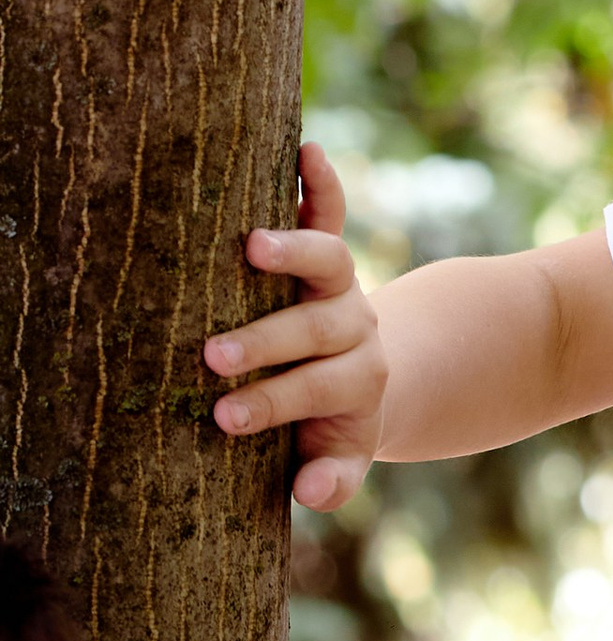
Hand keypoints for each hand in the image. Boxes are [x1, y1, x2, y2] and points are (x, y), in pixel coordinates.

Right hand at [206, 144, 386, 513]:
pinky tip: (305, 147)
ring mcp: (342, 286)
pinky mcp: (328, 251)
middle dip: (268, 344)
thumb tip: (312, 494)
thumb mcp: (339, 457)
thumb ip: (331, 477)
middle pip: (318, 329)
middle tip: (215, 358)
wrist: (368, 381)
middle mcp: (354, 328)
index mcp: (358, 380)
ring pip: (328, 262)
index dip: (275, 404)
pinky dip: (321, 180)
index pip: (316, 388)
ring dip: (293, 252)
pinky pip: (332, 210)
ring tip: (250, 246)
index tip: (225, 420)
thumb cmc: (331, 424)